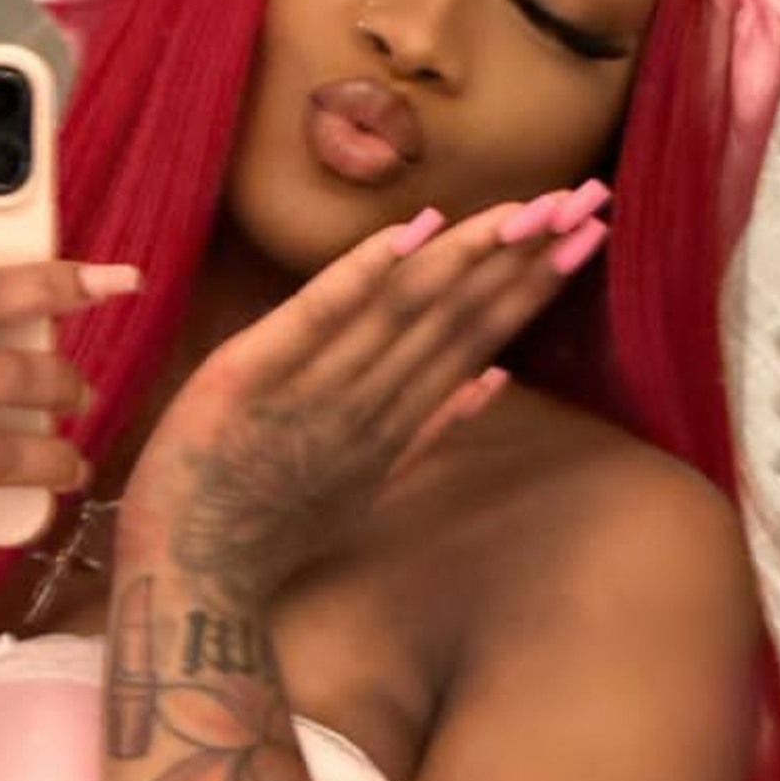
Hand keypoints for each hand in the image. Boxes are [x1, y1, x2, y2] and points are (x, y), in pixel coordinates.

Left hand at [117, 182, 610, 605]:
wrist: (193, 580)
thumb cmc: (271, 534)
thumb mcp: (365, 490)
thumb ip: (433, 430)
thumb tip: (497, 379)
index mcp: (396, 424)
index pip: (477, 338)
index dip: (532, 284)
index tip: (585, 235)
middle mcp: (368, 403)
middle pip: (456, 316)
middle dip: (524, 257)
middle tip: (586, 200)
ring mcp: (311, 391)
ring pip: (403, 310)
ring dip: (468, 253)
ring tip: (526, 207)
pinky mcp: (247, 378)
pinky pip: (314, 318)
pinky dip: (362, 274)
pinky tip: (412, 232)